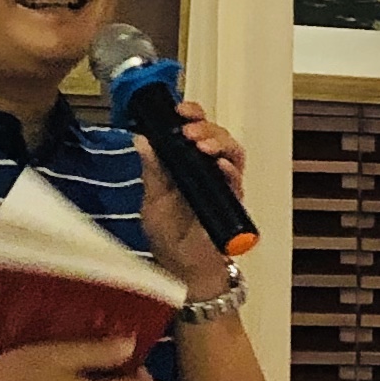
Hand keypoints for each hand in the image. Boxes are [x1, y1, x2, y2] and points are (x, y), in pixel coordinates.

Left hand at [141, 99, 247, 297]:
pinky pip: (238, 179)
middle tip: (189, 130)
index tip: (179, 110)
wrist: (185, 271)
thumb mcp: (153, 200)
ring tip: (202, 145)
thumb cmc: (169, 238)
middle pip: (216, 135)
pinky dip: (231, 169)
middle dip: (205, 126)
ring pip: (233, 151)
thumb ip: (152, 171)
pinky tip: (220, 166)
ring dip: (219, 142)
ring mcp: (222, 185)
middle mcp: (207, 170)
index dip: (190, 115)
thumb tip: (141, 138)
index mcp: (185, 164)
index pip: (193, 130)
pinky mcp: (233, 201)